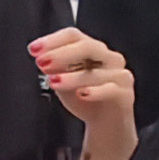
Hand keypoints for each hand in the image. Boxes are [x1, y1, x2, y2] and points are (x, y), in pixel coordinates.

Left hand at [29, 27, 135, 157]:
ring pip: (95, 72)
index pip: (73, 36)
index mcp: (91, 49)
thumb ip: (54, 69)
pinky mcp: (125, 93)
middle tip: (42, 62)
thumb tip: (41, 59)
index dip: (52, 40)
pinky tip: (81, 94)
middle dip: (62, 54)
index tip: (33, 50)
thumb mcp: (63, 81)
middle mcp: (107, 57)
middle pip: (87, 47)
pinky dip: (95, 91)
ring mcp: (119, 74)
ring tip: (53, 82)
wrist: (105, 123)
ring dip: (72, 77)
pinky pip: (110, 89)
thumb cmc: (83, 97)